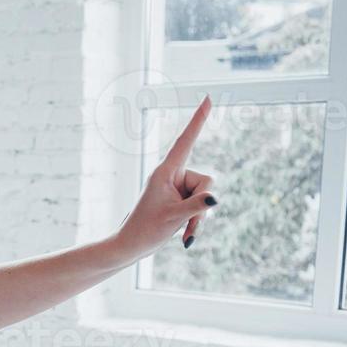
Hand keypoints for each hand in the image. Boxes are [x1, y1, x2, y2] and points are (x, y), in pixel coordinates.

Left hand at [116, 97, 215, 256]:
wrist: (131, 247)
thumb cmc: (146, 230)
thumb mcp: (174, 218)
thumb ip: (197, 206)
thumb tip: (215, 198)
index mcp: (165, 172)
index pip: (185, 141)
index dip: (197, 120)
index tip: (207, 98)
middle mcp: (172, 176)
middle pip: (207, 180)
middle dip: (203, 204)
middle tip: (185, 221)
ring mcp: (177, 189)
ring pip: (207, 195)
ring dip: (199, 217)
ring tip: (183, 231)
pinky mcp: (180, 200)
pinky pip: (201, 206)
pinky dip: (196, 222)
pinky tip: (186, 237)